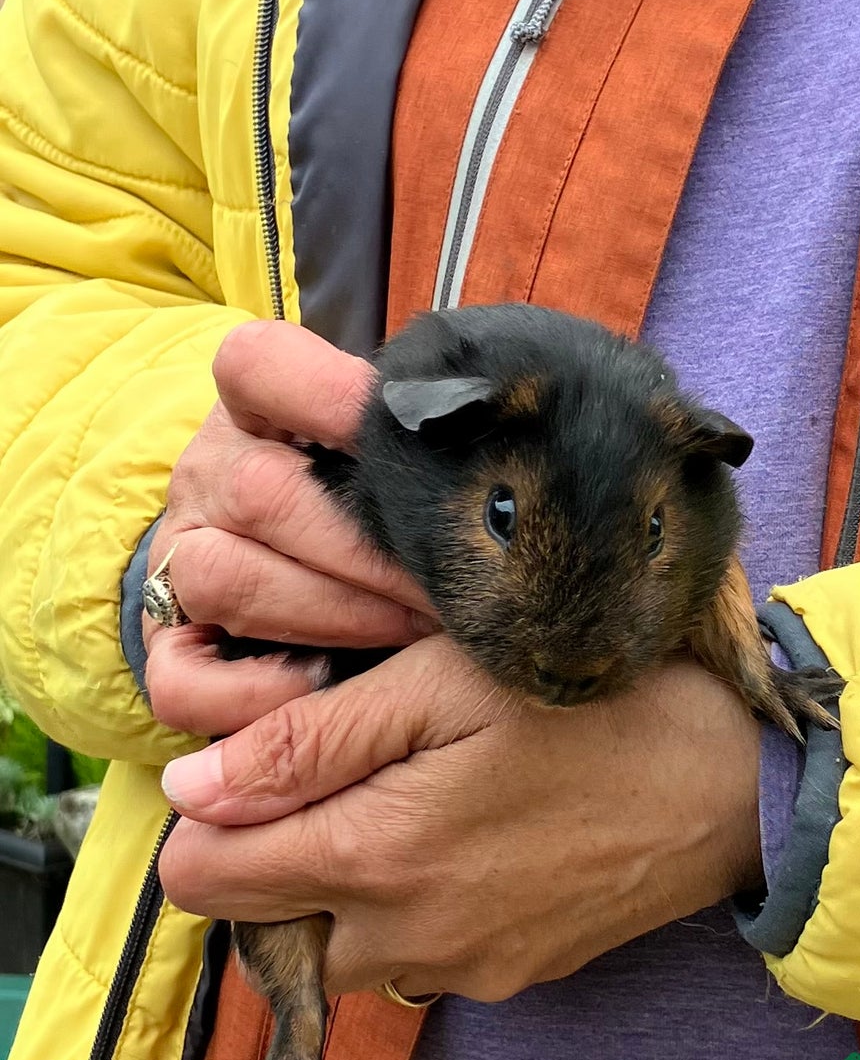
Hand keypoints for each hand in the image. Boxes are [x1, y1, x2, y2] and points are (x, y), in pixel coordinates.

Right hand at [144, 320, 437, 737]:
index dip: (332, 396)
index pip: (258, 365)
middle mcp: (206, 473)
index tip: (407, 435)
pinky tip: (325, 684)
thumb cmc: (365, 494)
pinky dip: (254, 694)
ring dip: (334, 617)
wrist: (290, 555)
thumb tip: (494, 431)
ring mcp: (178, 554)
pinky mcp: (165, 638)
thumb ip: (416, 436)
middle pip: (261, 493)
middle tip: (456, 584)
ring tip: (412, 631)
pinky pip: (179, 680)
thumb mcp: (384, 449)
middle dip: (371, 552)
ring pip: (224, 581)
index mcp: (256, 406)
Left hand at [158, 638, 762, 1001]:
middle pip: (271, 920)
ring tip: (415, 798)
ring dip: (349, 884)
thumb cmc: (587, 708)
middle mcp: (406, 940)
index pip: (204, 877)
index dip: (212, 812)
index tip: (266, 759)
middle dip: (280, 852)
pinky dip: (416, 905)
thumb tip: (193, 790)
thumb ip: (308, 743)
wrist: (729, 780)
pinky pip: (420, 956)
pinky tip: (472, 834)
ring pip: (345, 944)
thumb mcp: (441, 686)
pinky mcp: (512, 974)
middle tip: (353, 769)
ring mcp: (464, 969)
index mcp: (375, 857)